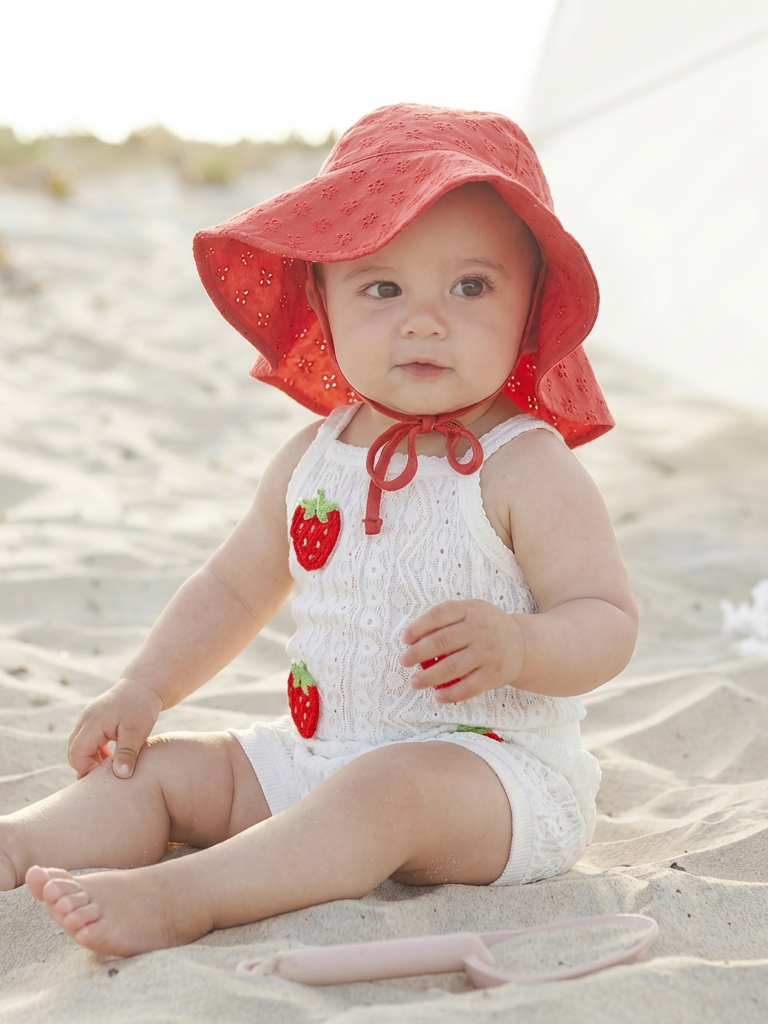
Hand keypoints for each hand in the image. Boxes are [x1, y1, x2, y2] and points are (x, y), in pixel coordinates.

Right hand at [67, 677, 163, 779]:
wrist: (145, 685)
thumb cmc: (141, 706)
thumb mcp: (137, 731)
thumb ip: (127, 753)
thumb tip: (121, 776)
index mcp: (93, 723)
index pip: (76, 754)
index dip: (87, 769)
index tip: (105, 777)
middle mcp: (85, 720)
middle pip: (74, 751)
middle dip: (87, 766)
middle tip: (106, 776)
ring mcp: (88, 719)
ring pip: (80, 746)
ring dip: (92, 759)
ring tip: (111, 767)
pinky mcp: (94, 720)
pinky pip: (87, 740)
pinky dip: (95, 751)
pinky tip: (112, 757)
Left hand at [400, 600, 525, 702]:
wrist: (522, 644)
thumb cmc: (485, 627)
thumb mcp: (470, 612)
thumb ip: (446, 621)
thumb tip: (412, 639)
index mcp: (470, 610)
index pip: (439, 615)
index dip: (418, 626)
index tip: (404, 639)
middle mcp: (480, 629)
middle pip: (442, 641)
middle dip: (418, 653)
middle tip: (404, 662)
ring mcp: (488, 653)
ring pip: (453, 667)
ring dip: (429, 677)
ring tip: (415, 682)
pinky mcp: (494, 674)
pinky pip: (469, 687)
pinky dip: (451, 694)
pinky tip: (438, 697)